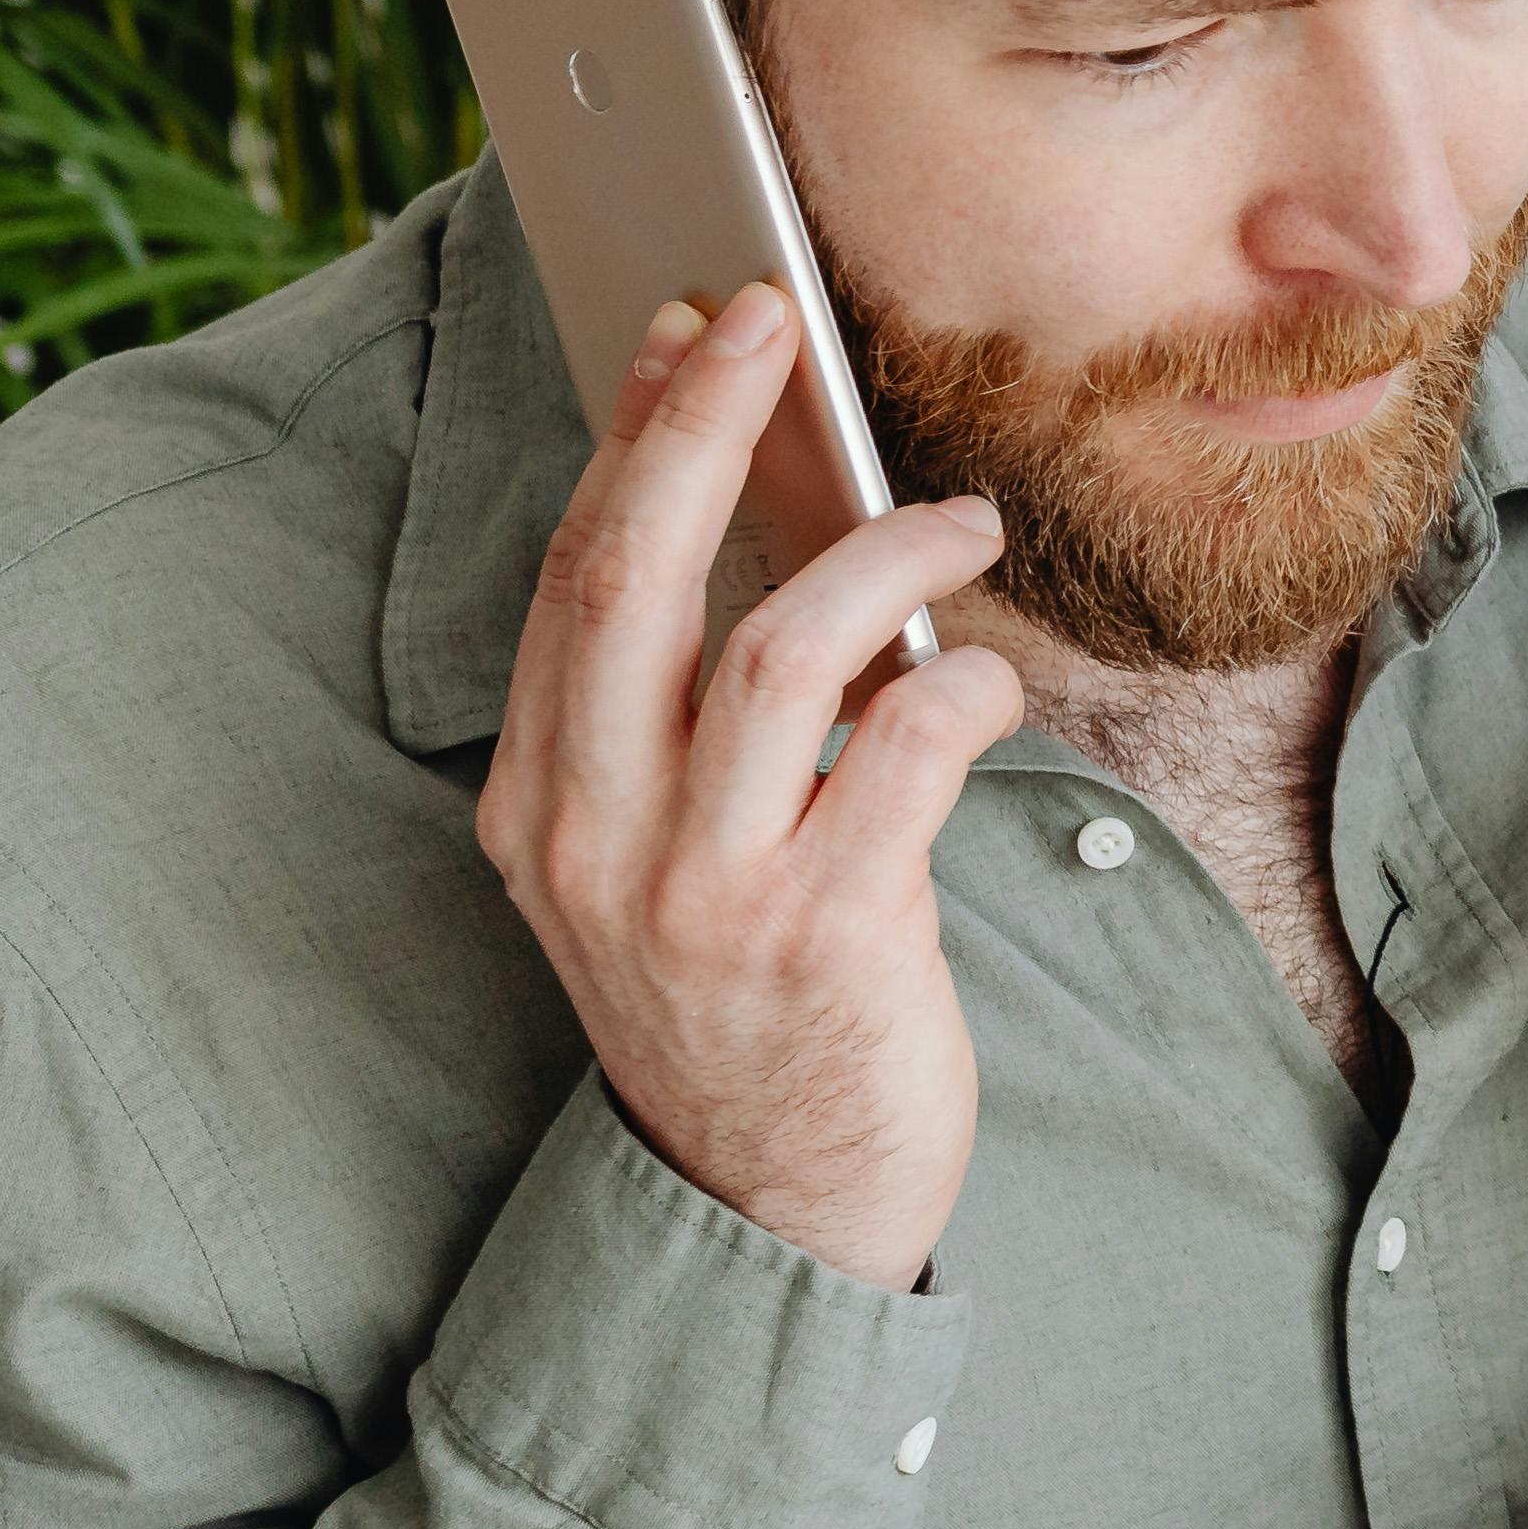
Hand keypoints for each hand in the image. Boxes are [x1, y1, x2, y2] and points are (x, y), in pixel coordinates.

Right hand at [474, 284, 1028, 1289]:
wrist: (772, 1203)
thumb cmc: (748, 999)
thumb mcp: (667, 855)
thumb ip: (690, 719)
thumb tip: (779, 521)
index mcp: (537, 806)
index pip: (573, 577)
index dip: (636, 439)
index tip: (693, 334)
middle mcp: (592, 839)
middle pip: (633, 573)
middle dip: (701, 425)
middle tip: (771, 325)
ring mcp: (699, 892)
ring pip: (775, 646)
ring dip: (884, 551)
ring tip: (964, 521)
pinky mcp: (823, 935)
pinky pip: (904, 748)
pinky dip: (961, 687)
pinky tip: (990, 684)